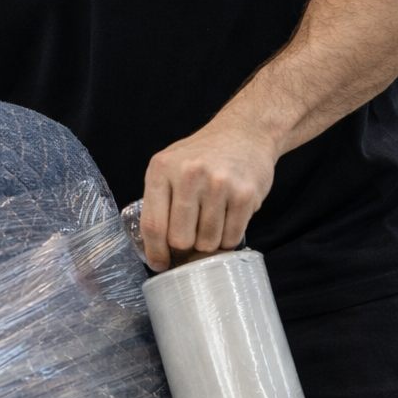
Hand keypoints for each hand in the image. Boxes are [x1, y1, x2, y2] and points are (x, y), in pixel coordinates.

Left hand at [139, 119, 276, 271]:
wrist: (245, 132)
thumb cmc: (203, 155)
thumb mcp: (170, 165)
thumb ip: (159, 200)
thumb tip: (155, 249)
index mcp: (162, 169)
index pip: (153, 225)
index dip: (155, 252)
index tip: (160, 264)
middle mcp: (189, 175)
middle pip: (180, 239)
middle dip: (185, 247)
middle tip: (191, 240)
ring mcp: (218, 184)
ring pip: (207, 242)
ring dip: (208, 243)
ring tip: (211, 224)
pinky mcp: (245, 194)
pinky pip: (232, 237)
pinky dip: (228, 238)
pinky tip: (227, 222)